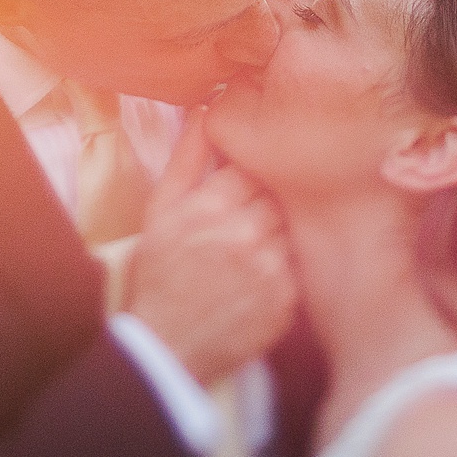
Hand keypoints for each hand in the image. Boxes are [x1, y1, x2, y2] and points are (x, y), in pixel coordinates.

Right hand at [126, 112, 297, 386]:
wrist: (166, 347)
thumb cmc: (159, 274)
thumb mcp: (160, 211)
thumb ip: (188, 158)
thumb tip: (208, 109)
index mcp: (209, 207)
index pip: (253, 171)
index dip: (247, 183)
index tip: (237, 197)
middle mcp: (243, 235)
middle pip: (276, 200)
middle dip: (262, 210)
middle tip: (241, 230)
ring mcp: (268, 270)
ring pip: (290, 233)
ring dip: (274, 241)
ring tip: (245, 260)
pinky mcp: (286, 302)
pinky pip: (297, 270)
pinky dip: (281, 274)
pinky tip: (254, 285)